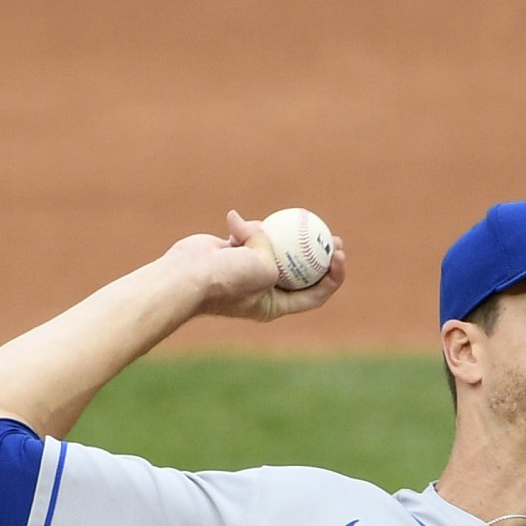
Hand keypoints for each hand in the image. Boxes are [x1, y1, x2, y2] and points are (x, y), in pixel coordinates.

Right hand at [177, 212, 345, 323]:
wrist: (186, 275)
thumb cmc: (226, 279)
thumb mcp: (262, 267)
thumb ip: (272, 249)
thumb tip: (260, 230)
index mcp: (274, 304)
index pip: (313, 294)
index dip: (332, 276)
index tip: (338, 255)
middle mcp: (263, 289)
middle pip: (299, 271)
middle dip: (317, 253)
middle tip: (332, 236)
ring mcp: (247, 270)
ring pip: (274, 247)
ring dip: (274, 234)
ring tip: (280, 222)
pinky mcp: (232, 252)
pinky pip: (250, 235)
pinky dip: (246, 227)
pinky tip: (236, 221)